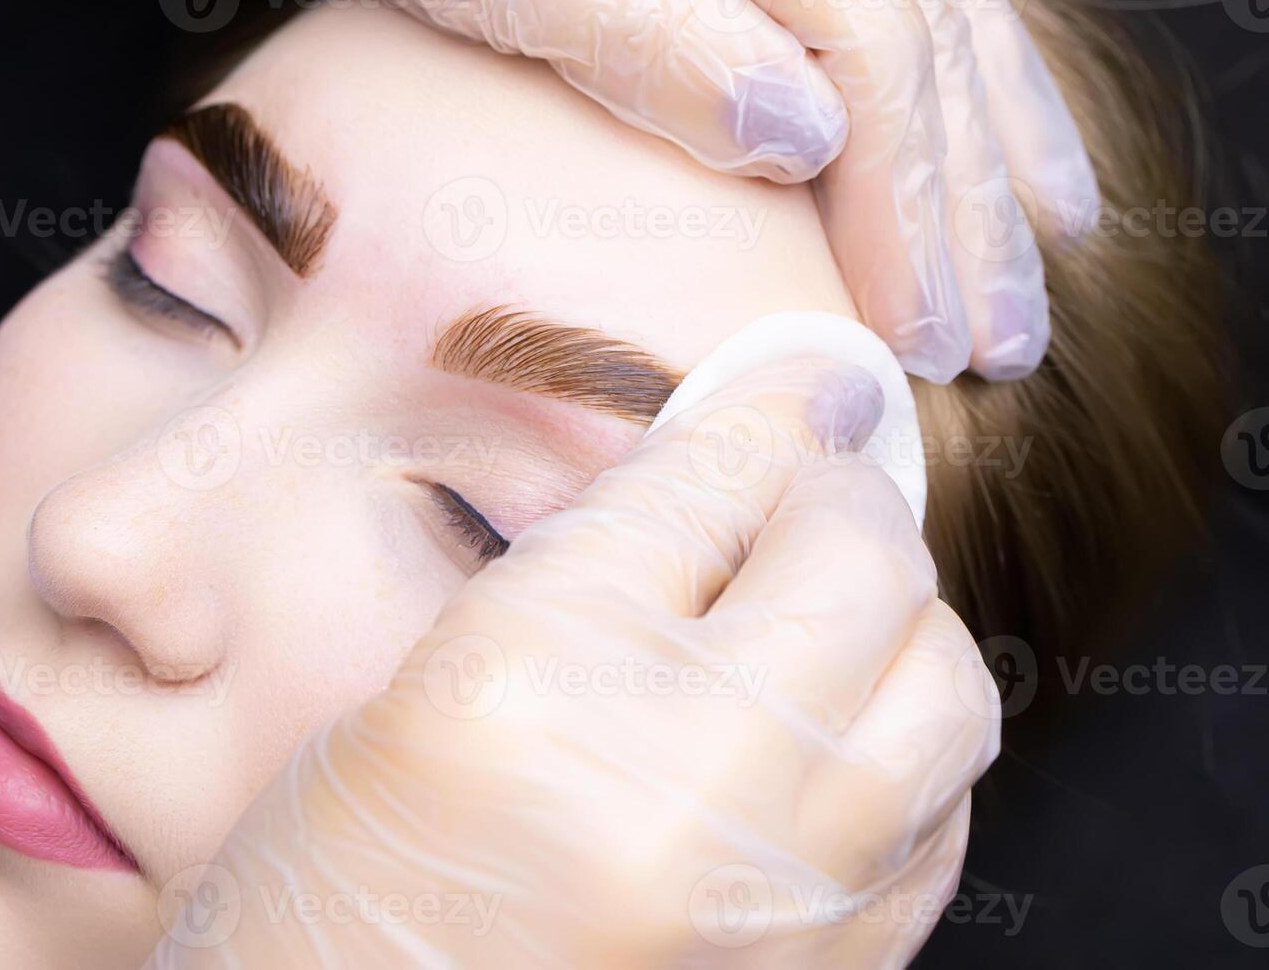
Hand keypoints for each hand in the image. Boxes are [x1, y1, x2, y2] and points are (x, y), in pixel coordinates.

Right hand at [149, 359, 1000, 966]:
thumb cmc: (336, 899)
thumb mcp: (416, 693)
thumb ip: (586, 572)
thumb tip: (728, 470)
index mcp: (535, 678)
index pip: (704, 480)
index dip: (764, 405)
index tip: (799, 382)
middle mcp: (681, 779)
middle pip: (857, 559)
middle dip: (836, 496)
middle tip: (795, 495)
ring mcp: (777, 896)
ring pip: (946, 685)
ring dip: (894, 621)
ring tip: (820, 622)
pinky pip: (941, 818)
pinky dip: (906, 749)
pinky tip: (831, 744)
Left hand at [382, 0, 1097, 381]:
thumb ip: (655, 45)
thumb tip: (806, 138)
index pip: (880, 64)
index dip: (905, 210)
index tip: (920, 338)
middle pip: (932, 60)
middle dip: (967, 214)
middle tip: (995, 349)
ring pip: (959, 34)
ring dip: (999, 159)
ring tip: (1038, 270)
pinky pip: (939, 8)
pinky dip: (988, 86)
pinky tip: (1027, 152)